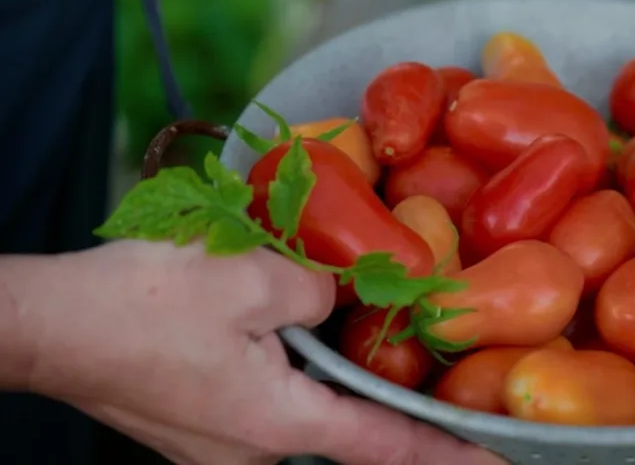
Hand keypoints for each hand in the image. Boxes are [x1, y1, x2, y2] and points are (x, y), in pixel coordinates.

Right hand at [15, 240, 504, 464]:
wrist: (50, 325)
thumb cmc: (143, 303)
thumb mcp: (253, 275)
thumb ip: (319, 290)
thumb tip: (337, 298)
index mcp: (279, 424)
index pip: (388, 447)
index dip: (449, 454)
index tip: (499, 464)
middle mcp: (254, 454)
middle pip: (347, 429)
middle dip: (387, 401)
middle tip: (438, 376)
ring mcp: (221, 448)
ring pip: (304, 413)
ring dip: (334, 380)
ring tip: (358, 336)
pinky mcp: (198, 428)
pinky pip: (267, 404)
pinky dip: (293, 376)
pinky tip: (292, 336)